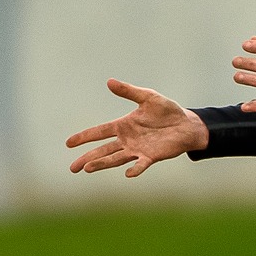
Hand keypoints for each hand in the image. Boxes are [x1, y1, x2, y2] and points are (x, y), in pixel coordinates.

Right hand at [65, 79, 207, 175]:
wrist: (187, 124)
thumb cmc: (167, 110)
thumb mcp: (148, 97)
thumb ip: (129, 91)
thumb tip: (109, 81)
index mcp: (123, 126)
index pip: (99, 132)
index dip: (84, 137)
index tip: (68, 143)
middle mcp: (127, 140)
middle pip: (103, 150)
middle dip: (87, 158)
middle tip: (73, 168)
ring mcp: (138, 150)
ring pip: (116, 158)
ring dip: (103, 164)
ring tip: (88, 169)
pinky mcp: (151, 157)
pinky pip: (141, 164)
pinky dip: (135, 168)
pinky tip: (128, 173)